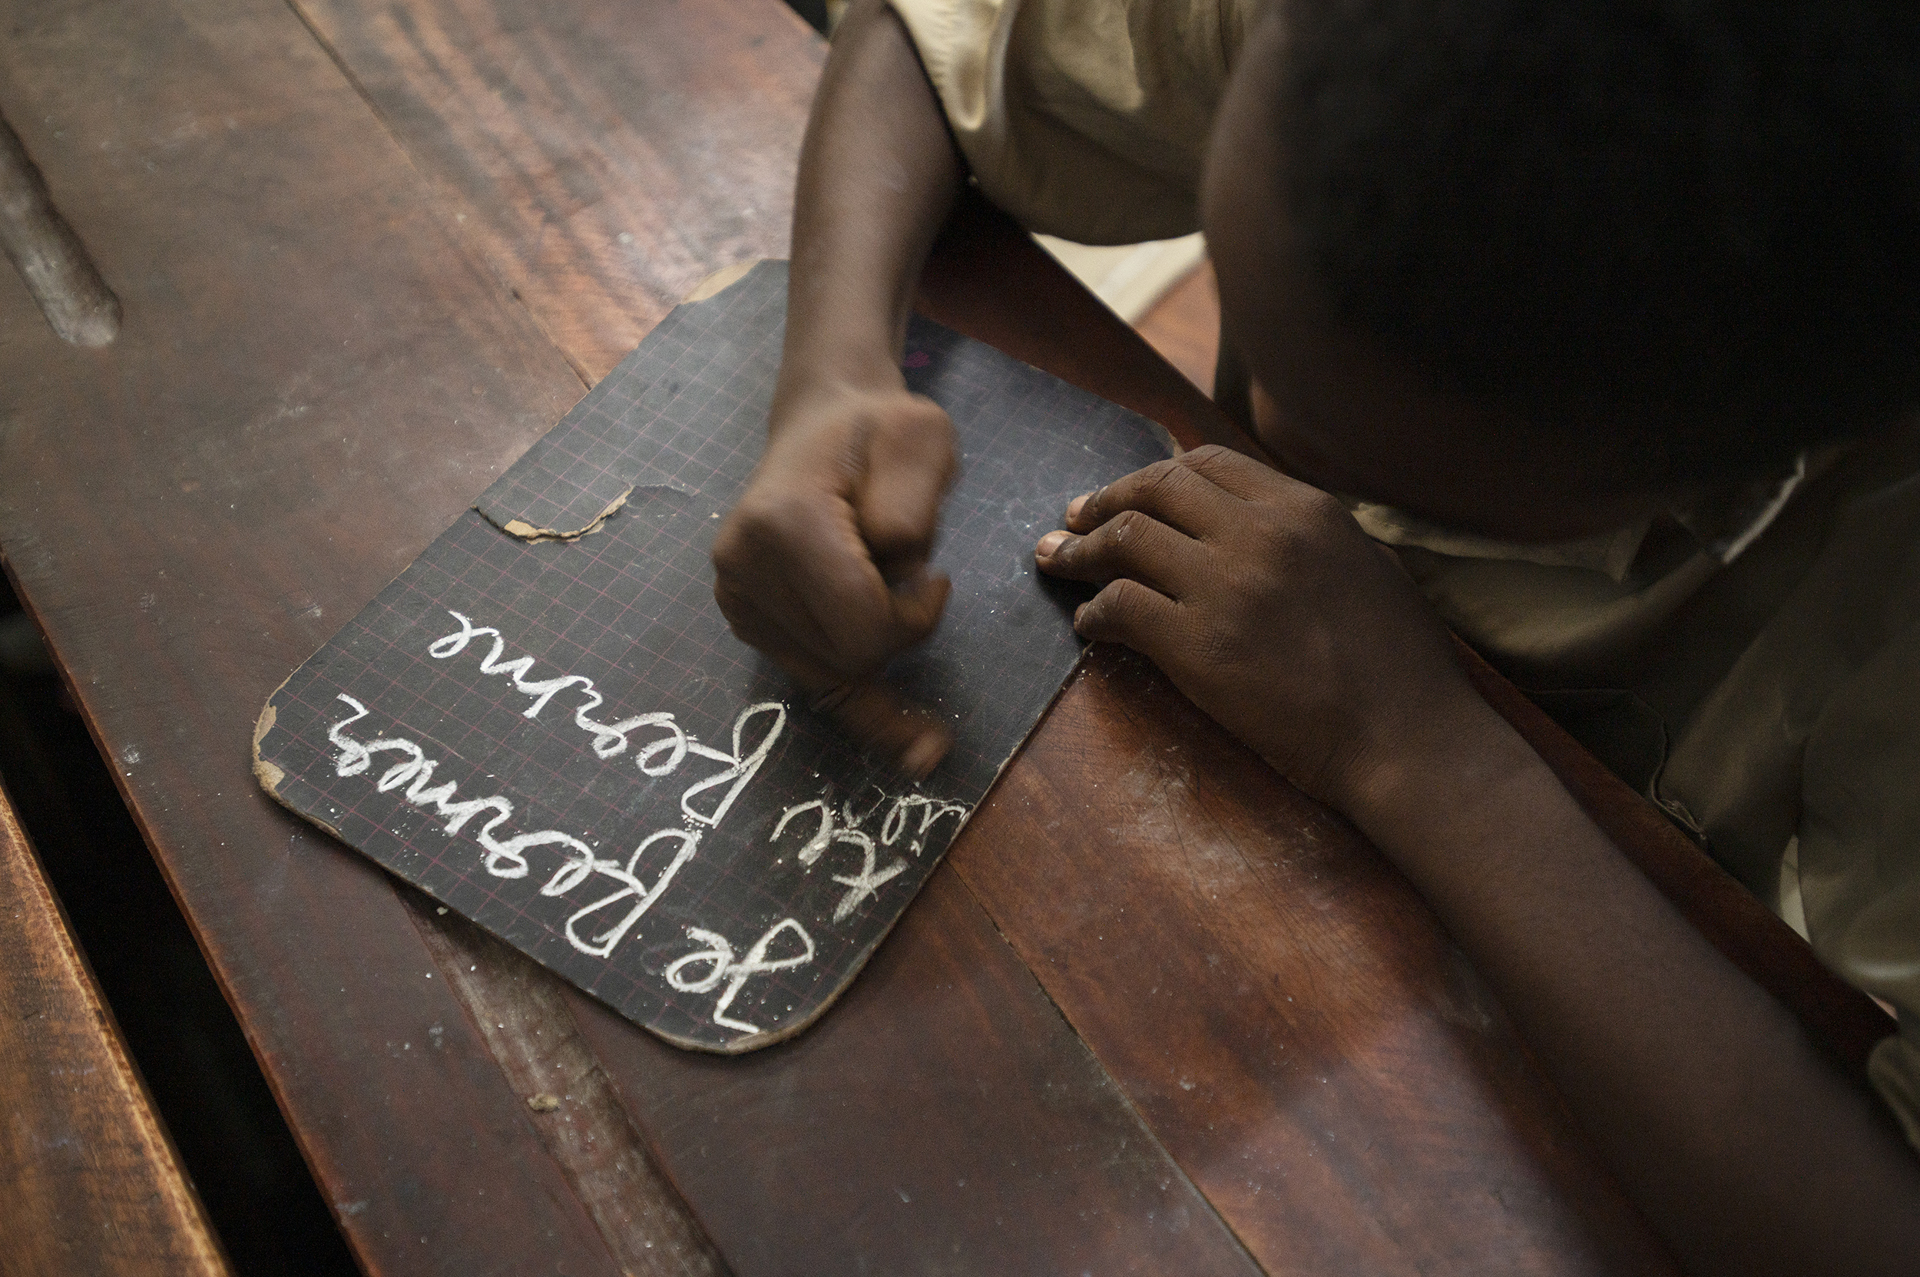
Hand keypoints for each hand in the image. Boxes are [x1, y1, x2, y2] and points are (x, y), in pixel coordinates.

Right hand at [713, 377, 957, 774]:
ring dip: (877, 647)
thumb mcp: (923, 442)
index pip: (861, 625)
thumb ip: (913, 506)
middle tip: (919, 582)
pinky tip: (915, 748)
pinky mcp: (744, 618)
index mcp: (783, 522)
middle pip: (847, 658)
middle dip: (899, 634)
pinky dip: (863, 710)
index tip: (936, 578)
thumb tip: (896, 574)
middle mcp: (743, 566)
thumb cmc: (880, 432)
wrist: (822, 425)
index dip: (916, 618)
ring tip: (885, 589)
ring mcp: (736, 597)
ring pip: (832, 675)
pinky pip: (812, 681)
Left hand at [1033, 445, 1477, 811]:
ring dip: (1080, 548)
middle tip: (1074, 518)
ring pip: (1125, 538)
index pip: (1209, 464)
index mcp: (1305, 508)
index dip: (1157, 475)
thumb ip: (1310, 536)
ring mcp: (1226, 586)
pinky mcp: (1197, 645)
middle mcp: (1260, 533)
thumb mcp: (1367, 565)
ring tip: (1056, 560)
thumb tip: (1262, 523)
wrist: (1407, 738)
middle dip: (1105, 499)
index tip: (1131, 492)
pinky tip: (1089, 625)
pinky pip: (1120, 607)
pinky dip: (1093, 612)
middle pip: (1156, 488)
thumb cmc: (1401, 667)